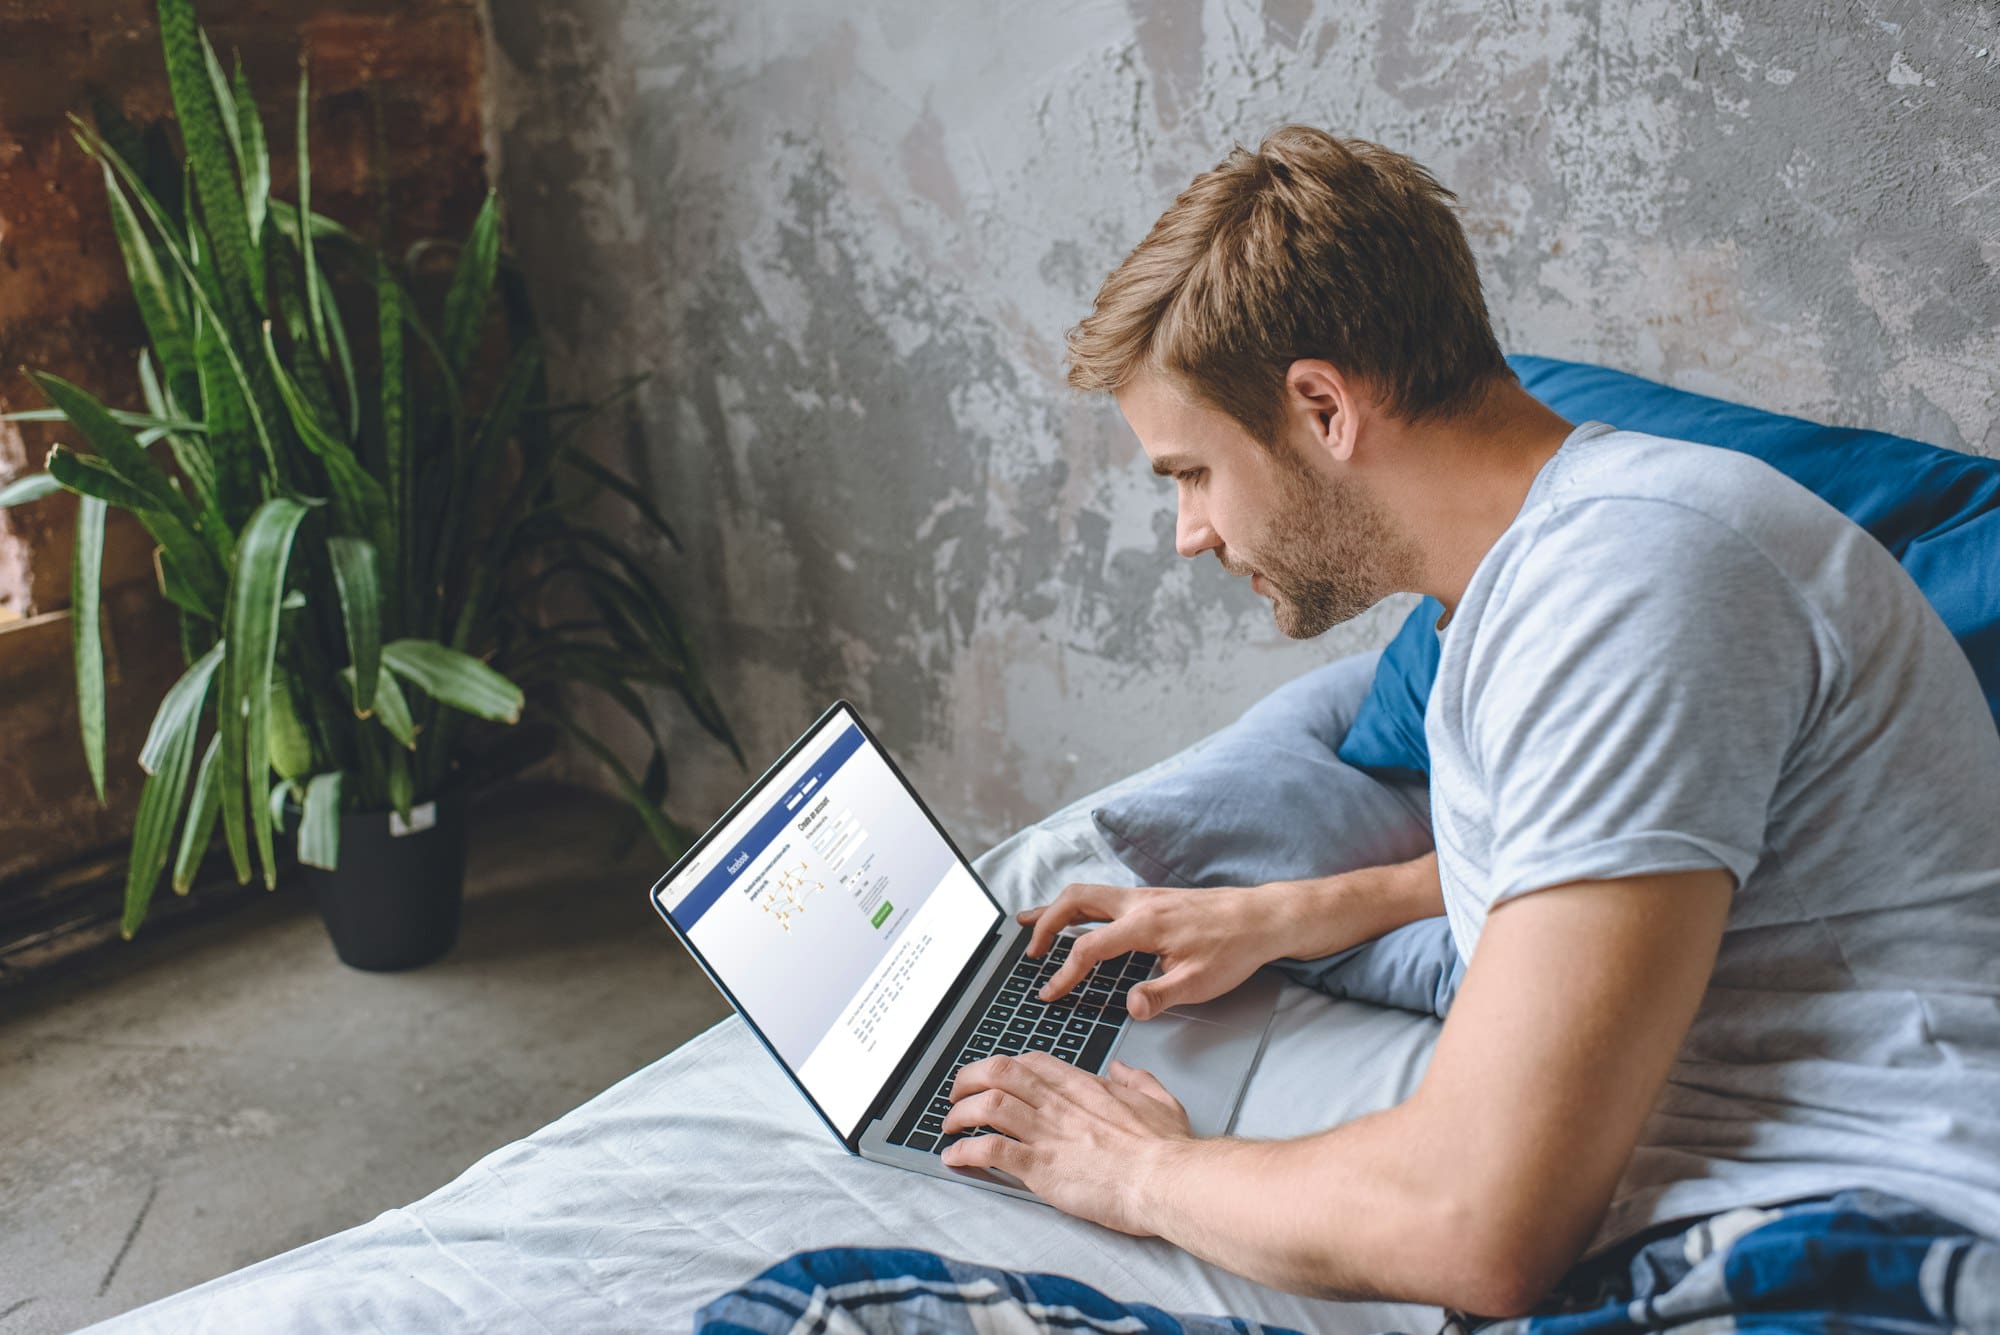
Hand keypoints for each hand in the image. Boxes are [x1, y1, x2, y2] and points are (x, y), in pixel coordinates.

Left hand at [941, 1052, 1192, 1233]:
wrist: (1167, 1179)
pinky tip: (955, 1157)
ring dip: (960, 1114)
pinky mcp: (1040, 1167)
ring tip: (949, 1125)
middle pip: (998, 1073)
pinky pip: (990, 1150)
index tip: (994, 1079)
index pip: (1031, 1063)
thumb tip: (1122, 1068)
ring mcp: (1047, 1133)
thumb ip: (1137, 1080)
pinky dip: (965, 1152)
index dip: (1005, 1067)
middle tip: (958, 1095)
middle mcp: (1058, 1103)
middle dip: (969, 1079)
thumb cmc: (1167, 1149)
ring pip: (987, 1105)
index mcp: (1083, 1086)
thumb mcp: (1160, 1100)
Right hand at [1020, 882, 1283, 1018]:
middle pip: (1075, 901)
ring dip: (1056, 909)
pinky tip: (1077, 919)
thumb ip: (1161, 995)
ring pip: (1087, 893)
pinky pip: (1103, 897)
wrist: (1263, 918)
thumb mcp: (1200, 983)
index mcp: (1146, 925)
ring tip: (1030, 924)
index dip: (1065, 973)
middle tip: (1029, 952)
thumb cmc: (1234, 950)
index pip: (1090, 947)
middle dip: (1045, 924)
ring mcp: (1145, 896)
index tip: (1049, 993)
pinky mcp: (1153, 899)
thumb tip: (1130, 1007)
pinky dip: (1079, 907)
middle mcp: (1139, 903)